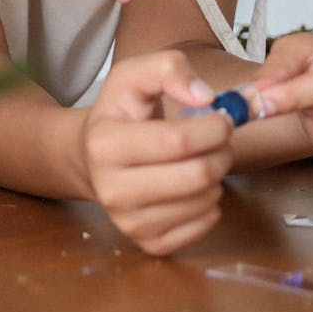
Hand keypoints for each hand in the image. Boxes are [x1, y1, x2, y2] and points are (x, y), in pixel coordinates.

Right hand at [81, 50, 233, 254]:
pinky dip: (210, 204)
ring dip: (218, 177)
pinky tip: (193, 186)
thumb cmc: (120, 113)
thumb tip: (206, 97)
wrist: (90, 157)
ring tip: (202, 159)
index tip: (222, 118)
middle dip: (222, 152)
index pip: (177, 141)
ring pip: (204, 202)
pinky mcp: (147, 243)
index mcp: (105, 144)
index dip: (214, 127)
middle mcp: (111, 190)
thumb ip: (169, 68)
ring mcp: (128, 222)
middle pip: (196, 175)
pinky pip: (203, 227)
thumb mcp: (134, 76)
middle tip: (219, 139)